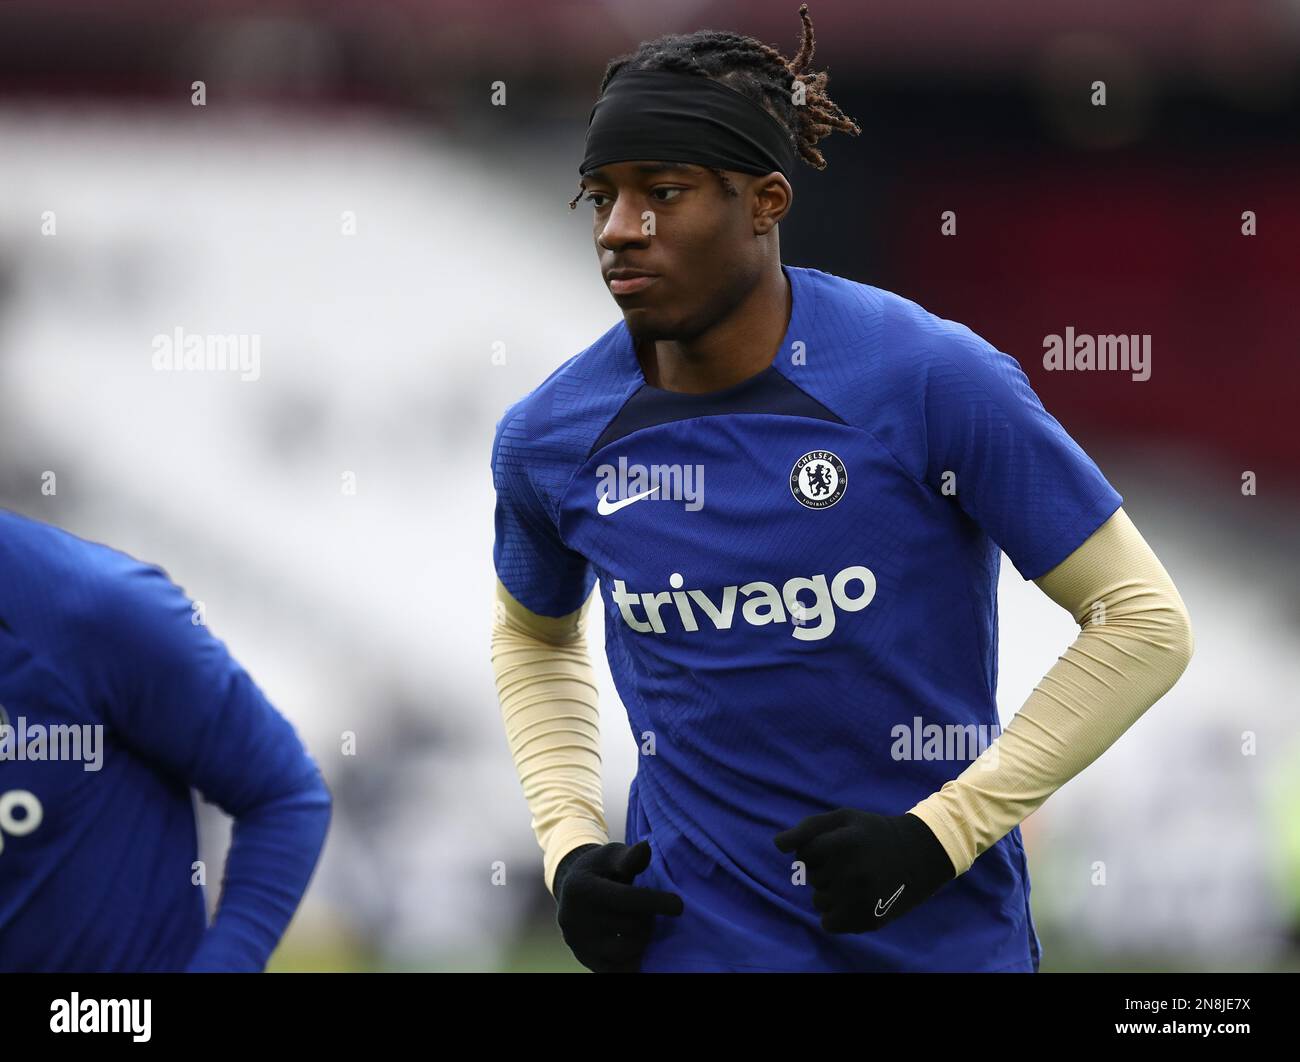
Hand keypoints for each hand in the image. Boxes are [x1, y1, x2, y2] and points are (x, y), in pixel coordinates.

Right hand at [552, 840, 683, 971]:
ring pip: (627, 950)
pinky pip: (618, 969)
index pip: (626, 899)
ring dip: (643, 938)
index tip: (679, 906)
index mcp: (581, 888)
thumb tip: (646, 848)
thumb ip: (630, 857)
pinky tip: (638, 944)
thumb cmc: (600, 869)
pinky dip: (633, 959)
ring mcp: (578, 943)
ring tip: (641, 924)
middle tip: (649, 910)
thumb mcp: (611, 856)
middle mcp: (574, 918)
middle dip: (649, 918)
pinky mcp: (585, 960)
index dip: (657, 902)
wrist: (572, 892)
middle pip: (630, 926)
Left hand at [773, 809, 954, 932]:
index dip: (816, 849)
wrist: (920, 854)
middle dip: (825, 869)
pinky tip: (852, 900)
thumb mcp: (843, 818)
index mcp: (845, 843)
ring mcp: (862, 898)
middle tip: (851, 862)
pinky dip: (835, 915)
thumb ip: (808, 828)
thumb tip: (778, 845)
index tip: (836, 846)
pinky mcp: (869, 919)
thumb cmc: (873, 833)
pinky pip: (829, 924)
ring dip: (829, 892)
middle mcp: (853, 872)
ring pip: (818, 901)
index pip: (803, 853)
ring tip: (854, 880)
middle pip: (812, 877)